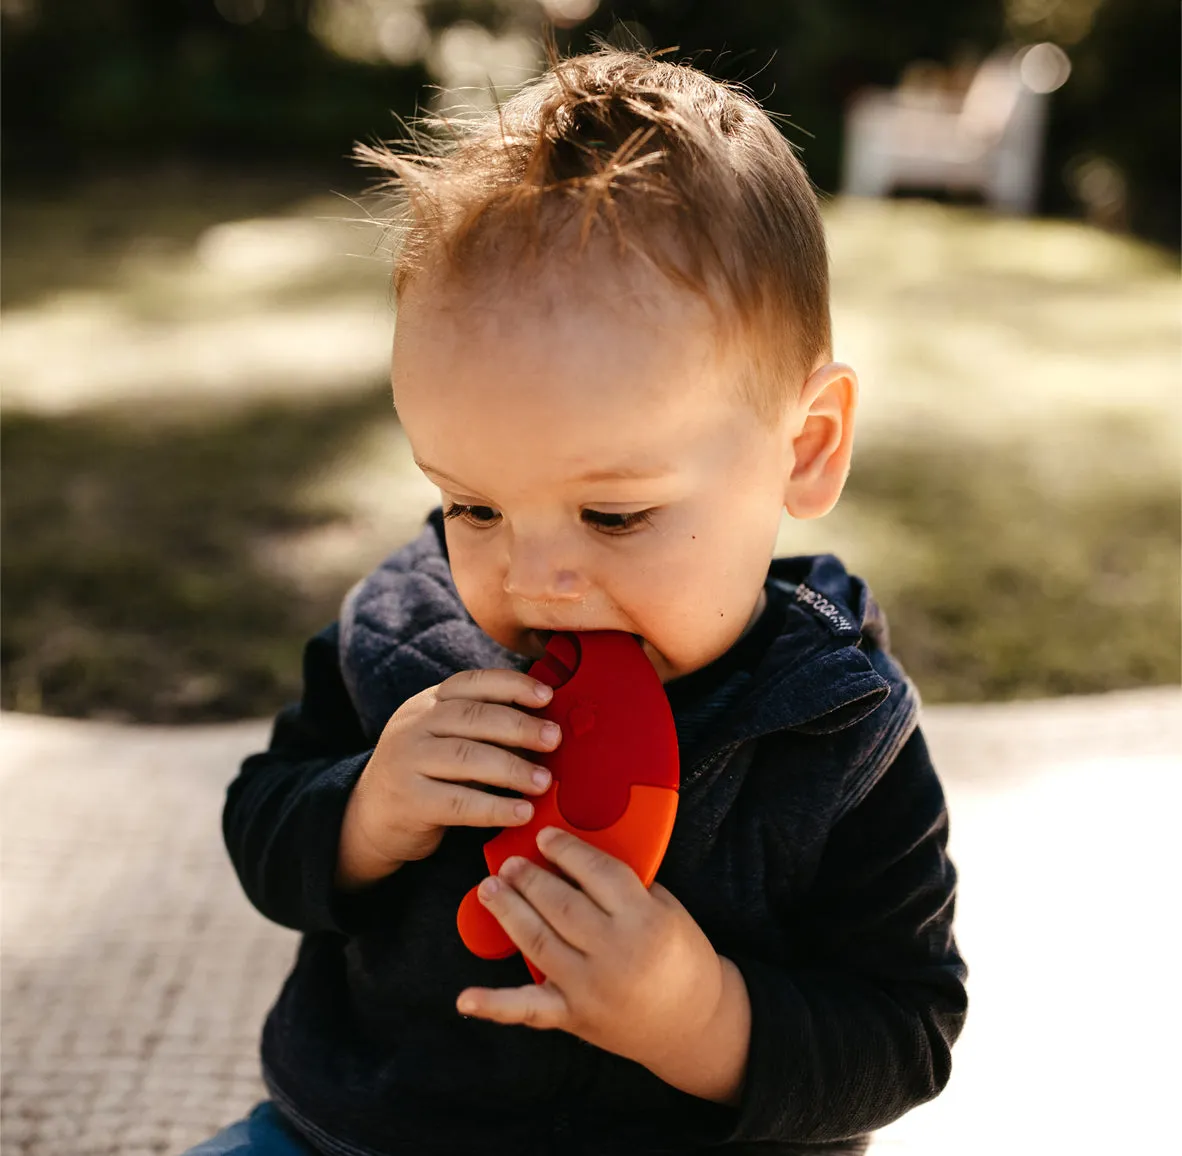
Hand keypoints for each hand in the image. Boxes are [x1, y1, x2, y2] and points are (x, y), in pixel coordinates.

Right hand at [335, 669, 561, 889]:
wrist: (370, 817)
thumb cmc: (427, 774)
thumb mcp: (446, 738)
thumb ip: (485, 727)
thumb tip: (545, 726)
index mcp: (429, 703)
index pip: (473, 682)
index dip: (513, 685)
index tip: (547, 695)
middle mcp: (416, 725)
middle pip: (474, 717)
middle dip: (520, 726)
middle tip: (554, 739)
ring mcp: (407, 760)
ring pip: (468, 757)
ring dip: (513, 769)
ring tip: (544, 781)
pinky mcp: (409, 800)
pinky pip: (459, 802)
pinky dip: (495, 807)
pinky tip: (522, 812)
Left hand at [456, 827, 750, 1103]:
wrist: (694, 1023)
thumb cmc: (681, 956)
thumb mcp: (666, 909)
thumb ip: (627, 886)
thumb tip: (576, 857)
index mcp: (644, 919)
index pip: (597, 872)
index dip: (566, 850)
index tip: (545, 836)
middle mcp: (615, 953)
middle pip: (560, 904)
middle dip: (529, 878)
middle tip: (509, 861)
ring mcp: (590, 988)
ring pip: (538, 941)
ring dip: (508, 911)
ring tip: (490, 888)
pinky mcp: (574, 1017)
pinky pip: (529, 1009)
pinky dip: (494, 1005)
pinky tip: (466, 998)